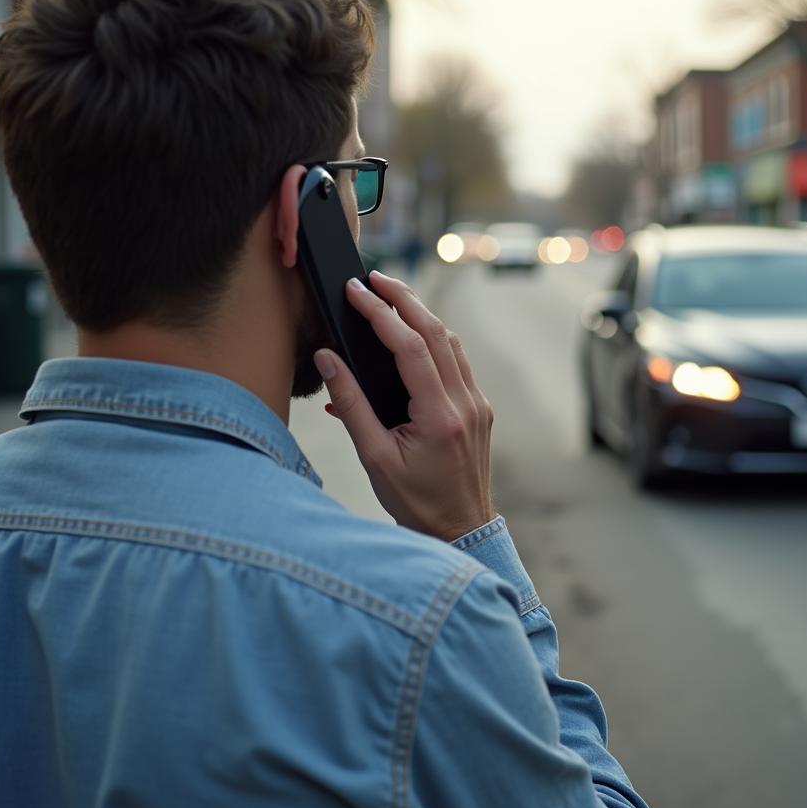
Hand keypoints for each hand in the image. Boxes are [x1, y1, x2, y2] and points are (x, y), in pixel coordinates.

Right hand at [313, 271, 494, 541]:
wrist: (460, 529)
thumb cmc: (415, 501)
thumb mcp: (374, 458)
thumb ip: (351, 406)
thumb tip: (328, 359)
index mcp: (440, 417)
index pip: (410, 348)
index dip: (381, 313)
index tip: (356, 291)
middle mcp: (466, 404)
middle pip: (436, 332)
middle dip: (403, 299)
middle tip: (372, 278)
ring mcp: (477, 404)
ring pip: (450, 342)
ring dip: (420, 314)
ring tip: (389, 295)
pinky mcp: (478, 407)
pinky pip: (456, 360)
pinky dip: (432, 338)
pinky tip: (410, 331)